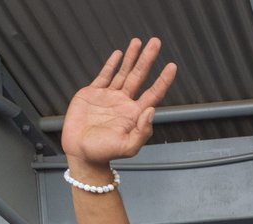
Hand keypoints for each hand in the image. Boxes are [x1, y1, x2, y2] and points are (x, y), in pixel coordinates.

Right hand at [62, 38, 176, 172]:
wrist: (81, 152)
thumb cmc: (104, 153)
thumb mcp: (128, 146)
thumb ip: (142, 131)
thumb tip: (152, 110)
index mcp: (135, 114)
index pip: (153, 93)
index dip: (163, 80)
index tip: (172, 66)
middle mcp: (124, 103)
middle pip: (139, 76)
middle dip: (148, 59)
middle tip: (156, 42)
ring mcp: (109, 96)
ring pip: (123, 72)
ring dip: (131, 57)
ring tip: (138, 42)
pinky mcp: (93, 93)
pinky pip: (104, 75)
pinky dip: (111, 64)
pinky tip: (119, 54)